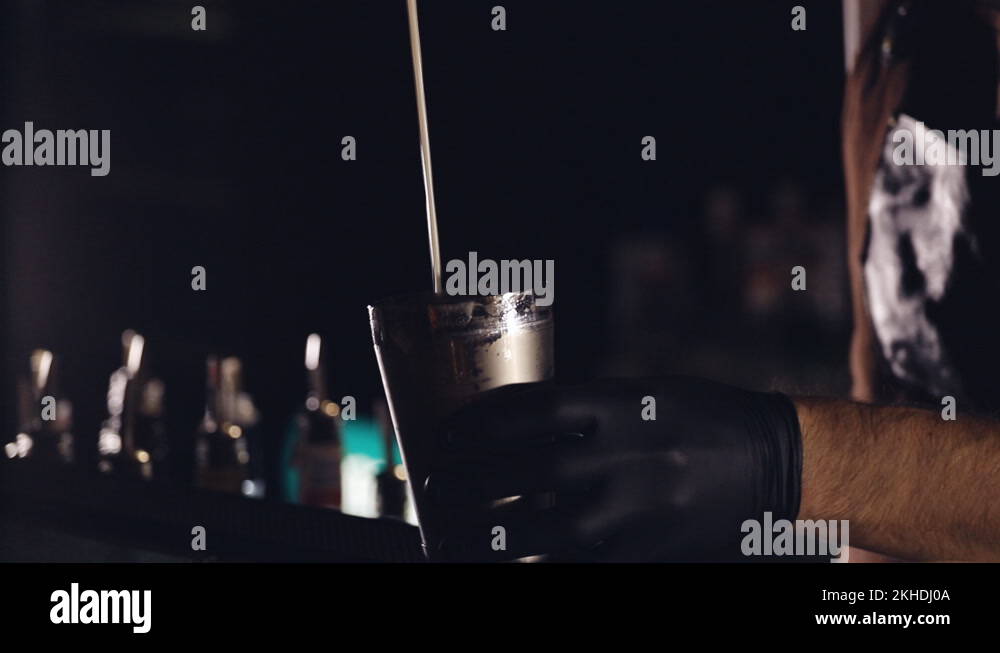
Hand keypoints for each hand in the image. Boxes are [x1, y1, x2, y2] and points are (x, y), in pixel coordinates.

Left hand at [425, 376, 801, 561]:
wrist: (771, 464)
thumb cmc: (698, 419)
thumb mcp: (641, 395)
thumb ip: (580, 412)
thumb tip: (509, 431)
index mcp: (618, 406)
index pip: (526, 412)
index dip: (476, 423)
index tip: (448, 432)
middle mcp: (618, 458)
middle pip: (517, 472)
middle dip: (463, 481)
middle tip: (431, 486)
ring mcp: (627, 512)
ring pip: (530, 530)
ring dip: (477, 534)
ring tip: (445, 535)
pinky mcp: (636, 554)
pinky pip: (564, 564)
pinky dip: (527, 563)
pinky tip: (501, 562)